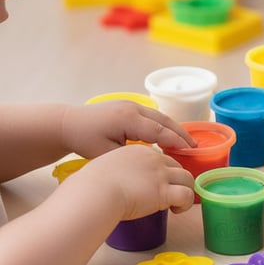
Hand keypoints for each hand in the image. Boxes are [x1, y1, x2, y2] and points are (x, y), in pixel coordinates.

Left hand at [60, 101, 194, 157]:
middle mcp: (133, 108)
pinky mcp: (128, 105)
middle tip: (195, 146)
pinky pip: (152, 115)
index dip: (175, 141)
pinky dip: (163, 124)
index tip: (190, 150)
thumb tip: (152, 160)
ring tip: (187, 141)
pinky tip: (169, 134)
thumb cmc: (84, 140)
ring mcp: (131, 104)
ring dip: (174, 128)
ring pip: (159, 116)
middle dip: (181, 133)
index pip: (159, 131)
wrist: (67, 123)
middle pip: (164, 120)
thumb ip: (131, 155)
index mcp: (128, 119)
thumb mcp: (107, 153)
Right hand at [69, 144, 194, 220]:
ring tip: (176, 204)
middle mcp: (154, 159)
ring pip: (188, 178)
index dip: (164, 172)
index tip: (159, 185)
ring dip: (186, 191)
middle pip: (178, 166)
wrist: (94, 193)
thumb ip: (115, 171)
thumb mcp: (105, 168)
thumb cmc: (91, 186)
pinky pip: (187, 194)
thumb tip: (112, 181)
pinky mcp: (164, 191)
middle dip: (177, 181)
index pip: (162, 158)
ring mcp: (161, 174)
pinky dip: (186, 203)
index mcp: (139, 152)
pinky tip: (176, 210)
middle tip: (169, 195)